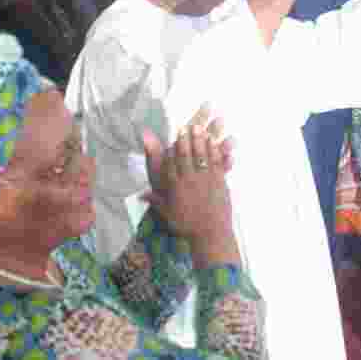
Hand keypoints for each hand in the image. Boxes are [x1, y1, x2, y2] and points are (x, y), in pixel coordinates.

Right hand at [141, 104, 232, 245]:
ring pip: (201, 155)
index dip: (171, 149)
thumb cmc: (187, 226)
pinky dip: (214, 150)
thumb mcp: (168, 214)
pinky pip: (216, 161)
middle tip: (185, 126)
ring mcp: (205, 179)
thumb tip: (141, 195)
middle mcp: (189, 180)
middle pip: (186, 155)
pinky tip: (213, 142)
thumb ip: (156, 201)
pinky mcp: (219, 181)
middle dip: (185, 140)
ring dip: (200, 140)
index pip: (171, 163)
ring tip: (199, 127)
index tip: (171, 138)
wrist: (211, 234)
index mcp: (176, 187)